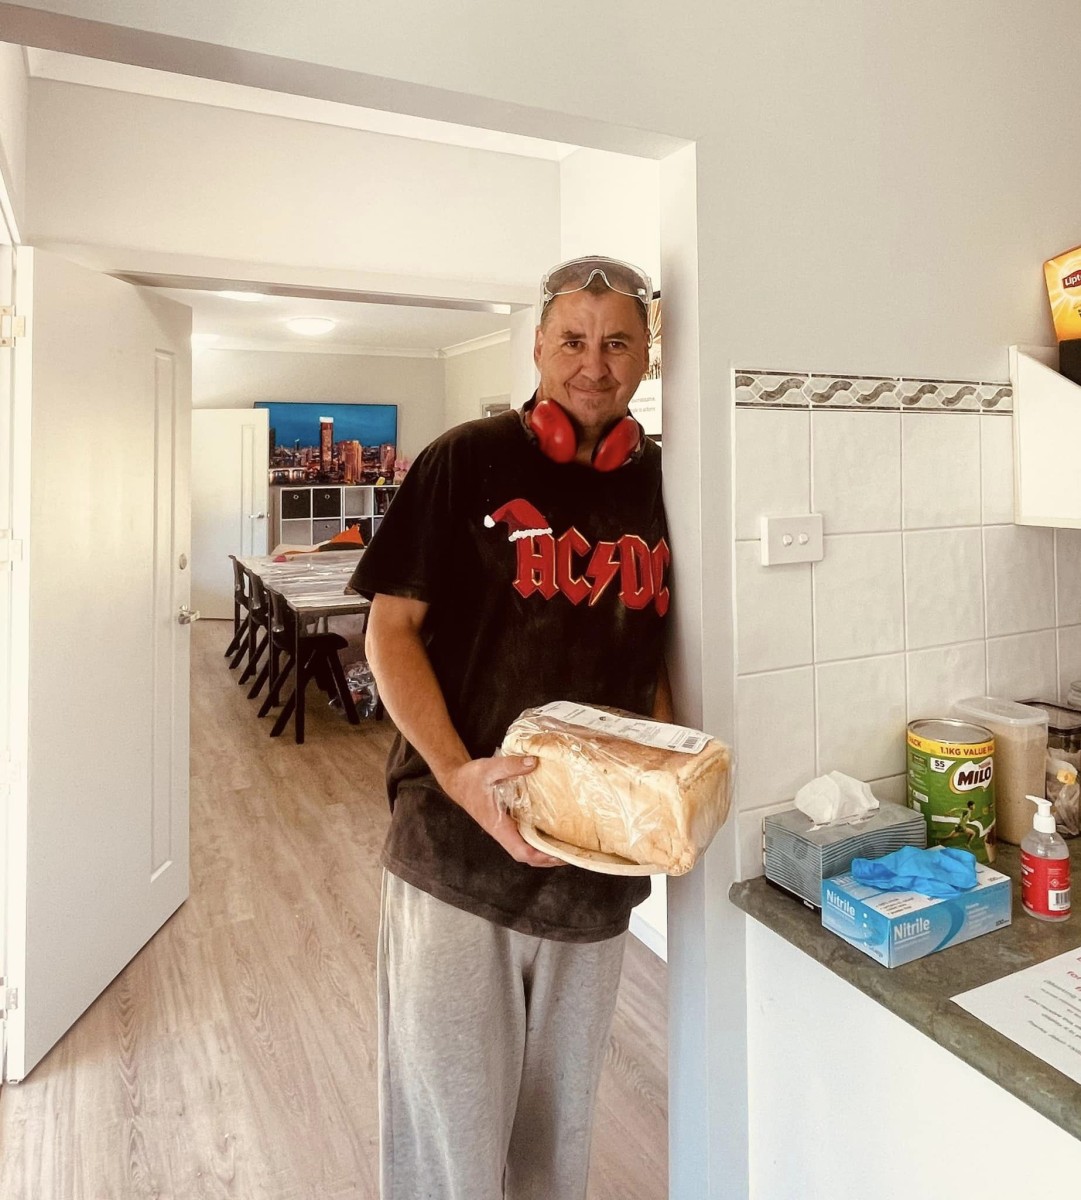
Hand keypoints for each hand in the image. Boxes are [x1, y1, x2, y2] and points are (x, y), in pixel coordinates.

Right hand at [442, 754, 565, 867]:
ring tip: (569, 847)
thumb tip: (534, 763)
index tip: (559, 855)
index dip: (541, 856)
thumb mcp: (489, 768)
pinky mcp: (509, 822)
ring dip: (547, 851)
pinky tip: (555, 832)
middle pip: (528, 856)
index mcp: (498, 826)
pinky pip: (526, 836)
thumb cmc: (471, 778)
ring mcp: (506, 828)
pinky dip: (541, 839)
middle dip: (549, 858)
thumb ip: (510, 765)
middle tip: (573, 854)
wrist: (457, 781)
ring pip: (528, 848)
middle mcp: (503, 831)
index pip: (521, 851)